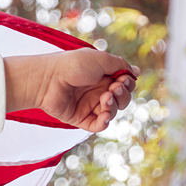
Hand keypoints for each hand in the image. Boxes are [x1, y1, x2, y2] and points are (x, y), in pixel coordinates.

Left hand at [4, 50, 138, 132]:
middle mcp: (97, 91)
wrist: (48, 79)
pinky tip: (104, 114)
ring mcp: (89, 105)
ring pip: (113, 112)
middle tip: (113, 87)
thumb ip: (120, 65)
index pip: (125, 85)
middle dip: (123, 95)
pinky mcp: (80, 118)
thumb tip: (136, 72)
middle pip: (122, 100)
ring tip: (104, 98)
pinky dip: (105, 121)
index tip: (122, 78)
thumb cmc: (72, 65)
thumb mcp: (100, 59)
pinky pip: (99, 125)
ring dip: (114, 106)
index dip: (128, 84)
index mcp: (103, 76)